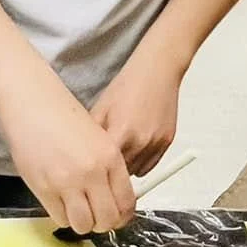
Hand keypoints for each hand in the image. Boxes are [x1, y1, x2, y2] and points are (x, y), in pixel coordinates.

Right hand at [1, 77, 136, 234]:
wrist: (32, 103)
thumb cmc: (61, 117)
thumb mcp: (97, 139)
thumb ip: (108, 168)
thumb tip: (113, 198)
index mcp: (110, 157)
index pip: (126, 202)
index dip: (123, 216)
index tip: (117, 217)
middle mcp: (92, 172)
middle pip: (107, 219)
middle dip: (102, 224)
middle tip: (96, 218)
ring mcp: (67, 182)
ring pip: (83, 225)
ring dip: (82, 223)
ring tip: (77, 211)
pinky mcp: (44, 188)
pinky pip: (59, 218)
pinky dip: (62, 216)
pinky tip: (60, 202)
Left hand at [89, 51, 183, 174]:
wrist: (157, 71)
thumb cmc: (128, 85)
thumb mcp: (100, 108)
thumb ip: (91, 136)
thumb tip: (79, 155)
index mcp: (121, 133)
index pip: (104, 168)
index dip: (95, 171)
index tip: (89, 173)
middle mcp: (141, 141)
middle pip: (120, 174)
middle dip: (109, 170)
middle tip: (101, 163)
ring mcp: (156, 143)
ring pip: (136, 172)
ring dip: (126, 168)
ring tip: (118, 152)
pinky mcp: (167, 142)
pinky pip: (150, 165)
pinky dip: (140, 162)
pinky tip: (132, 148)